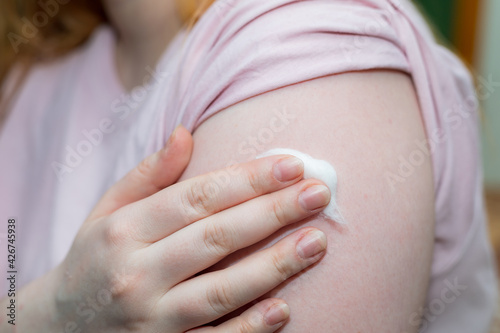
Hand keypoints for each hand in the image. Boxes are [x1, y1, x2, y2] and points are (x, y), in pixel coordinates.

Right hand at [52, 125, 330, 331]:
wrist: (59, 327)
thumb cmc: (93, 259)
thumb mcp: (107, 211)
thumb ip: (148, 174)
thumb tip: (185, 132)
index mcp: (125, 229)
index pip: (197, 198)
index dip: (248, 180)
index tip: (292, 166)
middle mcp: (137, 272)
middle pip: (216, 237)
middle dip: (272, 212)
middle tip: (319, 193)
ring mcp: (151, 318)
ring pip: (221, 289)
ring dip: (273, 265)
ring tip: (317, 242)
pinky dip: (249, 326)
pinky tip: (285, 307)